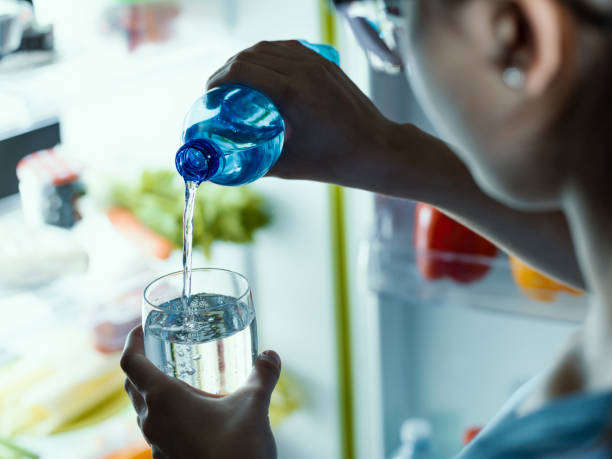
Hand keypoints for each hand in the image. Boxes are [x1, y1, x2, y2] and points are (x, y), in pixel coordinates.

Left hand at [120, 326, 280, 458]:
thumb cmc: (237, 452)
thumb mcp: (254, 406)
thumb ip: (262, 375)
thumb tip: (271, 354)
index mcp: (164, 399)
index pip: (131, 362)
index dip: (133, 340)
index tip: (142, 326)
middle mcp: (152, 420)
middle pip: (133, 383)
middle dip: (143, 362)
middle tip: (161, 347)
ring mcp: (157, 443)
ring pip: (144, 408)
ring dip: (154, 388)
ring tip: (181, 377)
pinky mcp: (168, 458)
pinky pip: (157, 428)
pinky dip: (166, 412)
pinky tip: (194, 412)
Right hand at [207, 40, 394, 183]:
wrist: (378, 150)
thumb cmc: (337, 162)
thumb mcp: (290, 167)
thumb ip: (254, 166)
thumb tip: (222, 171)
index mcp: (293, 94)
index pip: (242, 71)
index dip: (218, 80)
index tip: (210, 95)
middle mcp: (304, 70)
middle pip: (250, 55)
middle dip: (227, 70)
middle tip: (219, 91)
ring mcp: (317, 63)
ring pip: (268, 47)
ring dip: (247, 59)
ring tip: (237, 80)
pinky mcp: (326, 63)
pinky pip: (288, 47)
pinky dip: (269, 54)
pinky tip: (264, 70)